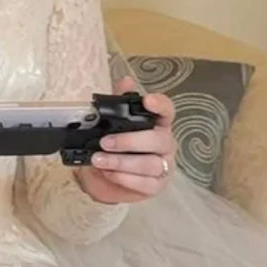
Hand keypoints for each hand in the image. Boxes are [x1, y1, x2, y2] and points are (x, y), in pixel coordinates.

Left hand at [76, 77, 175, 204]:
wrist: (104, 178)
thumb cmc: (115, 148)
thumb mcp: (111, 125)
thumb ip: (118, 103)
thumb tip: (125, 81)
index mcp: (158, 124)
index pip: (167, 110)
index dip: (160, 105)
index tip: (147, 101)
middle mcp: (165, 144)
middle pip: (158, 140)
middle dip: (129, 141)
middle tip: (104, 142)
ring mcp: (164, 166)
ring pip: (150, 164)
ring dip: (121, 162)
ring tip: (99, 160)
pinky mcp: (156, 185)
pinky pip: (145, 183)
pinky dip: (124, 178)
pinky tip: (109, 173)